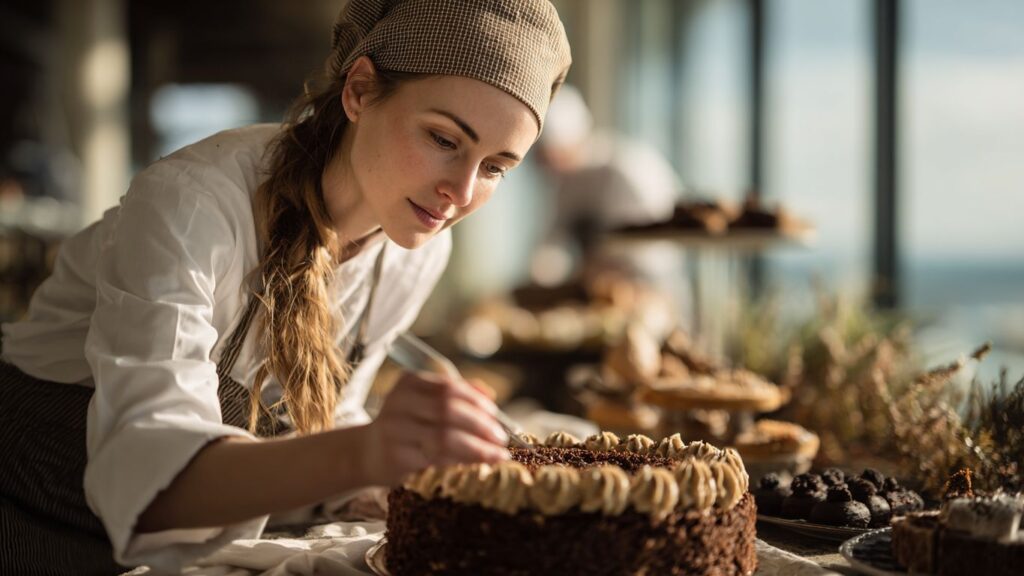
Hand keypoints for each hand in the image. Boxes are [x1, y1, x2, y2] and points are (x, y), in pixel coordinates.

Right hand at [362, 371, 509, 485]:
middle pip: (448, 410)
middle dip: (481, 425)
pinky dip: (461, 464)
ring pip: (444, 438)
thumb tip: (491, 395)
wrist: (368, 453)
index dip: (477, 401)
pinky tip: (476, 467)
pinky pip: (436, 460)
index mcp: (409, 383)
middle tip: (501, 439)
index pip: (449, 387)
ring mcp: (395, 431)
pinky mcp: (396, 457)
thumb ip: (457, 395)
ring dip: (477, 448)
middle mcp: (399, 403)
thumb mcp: (426, 402)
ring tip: (496, 456)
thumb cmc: (408, 425)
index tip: (496, 416)